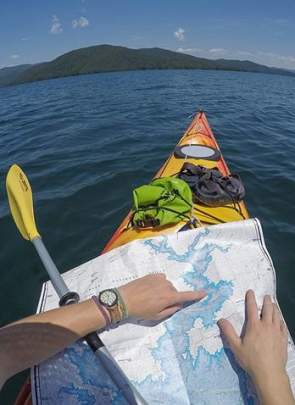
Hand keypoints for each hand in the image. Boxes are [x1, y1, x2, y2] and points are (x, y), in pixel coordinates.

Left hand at [119, 273, 205, 320]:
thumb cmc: (140, 311)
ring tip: (150, 297)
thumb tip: (179, 305)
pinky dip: (158, 284)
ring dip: (163, 291)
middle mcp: (166, 286)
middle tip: (157, 305)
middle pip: (174, 292)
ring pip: (167, 285)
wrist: (123, 299)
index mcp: (168, 298)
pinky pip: (161, 279)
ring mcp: (159, 279)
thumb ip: (170, 310)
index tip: (205, 293)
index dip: (196, 295)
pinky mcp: (152, 274)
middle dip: (170, 298)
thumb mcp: (156, 316)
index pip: (186, 296)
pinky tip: (149, 289)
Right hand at [218, 290, 293, 404]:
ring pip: (277, 315)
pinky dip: (281, 320)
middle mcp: (266, 326)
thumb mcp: (235, 347)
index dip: (250, 298)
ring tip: (273, 304)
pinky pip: (283, 325)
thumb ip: (228, 332)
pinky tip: (280, 320)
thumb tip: (220, 320)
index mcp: (254, 326)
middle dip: (267, 301)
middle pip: (268, 309)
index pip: (252, 308)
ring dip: (274, 308)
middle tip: (266, 296)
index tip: (250, 291)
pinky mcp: (283, 339)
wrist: (269, 373)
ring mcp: (276, 332)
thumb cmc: (251, 360)